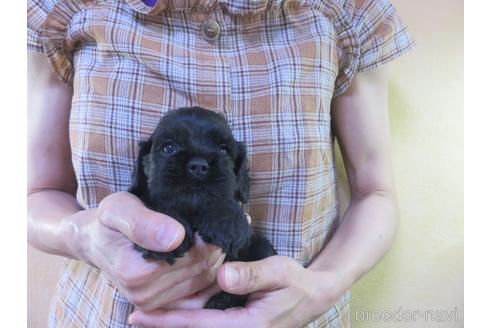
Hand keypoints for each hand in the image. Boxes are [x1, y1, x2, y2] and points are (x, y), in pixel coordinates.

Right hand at [68, 192, 224, 310]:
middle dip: (211, 245)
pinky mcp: (158, 304)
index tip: (205, 217)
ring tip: (206, 235)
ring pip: (203, 279)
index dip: (206, 234)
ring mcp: (151, 303)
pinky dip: (206, 274)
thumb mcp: (119, 209)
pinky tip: (206, 254)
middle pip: (201, 268)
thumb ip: (143, 223)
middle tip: (210, 224)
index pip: (195, 254)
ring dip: (211, 258)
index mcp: (137, 272)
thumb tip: (175, 236)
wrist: (94, 241)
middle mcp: (144, 294)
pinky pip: (197, 292)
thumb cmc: (108, 221)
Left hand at [128, 256, 346, 327]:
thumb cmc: (296, 283)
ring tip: (144, 316)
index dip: (168, 320)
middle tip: (132, 316)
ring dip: (174, 323)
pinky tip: (174, 313)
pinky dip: (189, 321)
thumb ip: (252, 274)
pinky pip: (209, 327)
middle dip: (164, 325)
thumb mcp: (280, 272)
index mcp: (248, 327)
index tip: (139, 315)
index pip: (200, 325)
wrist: (313, 296)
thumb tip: (222, 276)